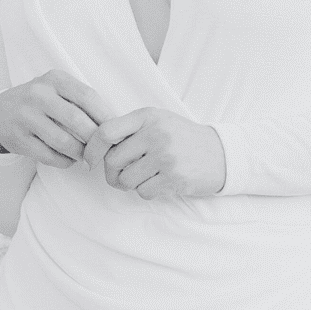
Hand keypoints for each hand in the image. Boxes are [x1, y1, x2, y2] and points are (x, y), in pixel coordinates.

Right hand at [0, 69, 116, 168]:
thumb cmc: (40, 101)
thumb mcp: (57, 89)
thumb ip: (82, 100)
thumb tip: (115, 122)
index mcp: (55, 79)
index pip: (88, 96)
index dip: (105, 116)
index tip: (115, 130)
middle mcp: (38, 95)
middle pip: (77, 121)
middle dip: (94, 140)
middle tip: (102, 150)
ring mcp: (25, 117)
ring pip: (64, 142)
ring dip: (80, 154)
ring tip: (86, 156)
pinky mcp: (18, 138)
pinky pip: (49, 156)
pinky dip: (64, 162)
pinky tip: (69, 160)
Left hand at [81, 107, 226, 199]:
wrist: (221, 153)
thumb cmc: (181, 138)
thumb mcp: (158, 121)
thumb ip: (130, 129)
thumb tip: (94, 147)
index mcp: (147, 117)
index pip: (106, 131)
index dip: (92, 149)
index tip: (89, 160)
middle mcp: (156, 134)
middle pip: (113, 161)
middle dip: (111, 174)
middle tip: (120, 176)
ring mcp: (166, 156)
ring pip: (126, 180)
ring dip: (130, 184)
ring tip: (145, 176)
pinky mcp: (174, 178)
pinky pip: (144, 192)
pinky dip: (147, 191)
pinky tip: (160, 182)